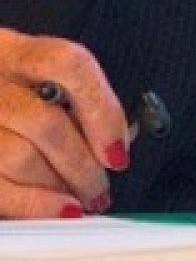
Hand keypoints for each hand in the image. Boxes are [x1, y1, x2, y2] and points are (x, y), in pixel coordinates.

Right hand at [0, 29, 127, 217]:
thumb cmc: (12, 91)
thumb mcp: (35, 77)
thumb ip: (75, 100)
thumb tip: (118, 143)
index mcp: (13, 51)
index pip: (69, 65)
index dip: (102, 110)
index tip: (118, 149)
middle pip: (45, 123)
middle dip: (83, 164)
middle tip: (102, 187)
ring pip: (19, 159)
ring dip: (61, 187)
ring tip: (83, 199)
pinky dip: (35, 205)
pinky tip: (61, 210)